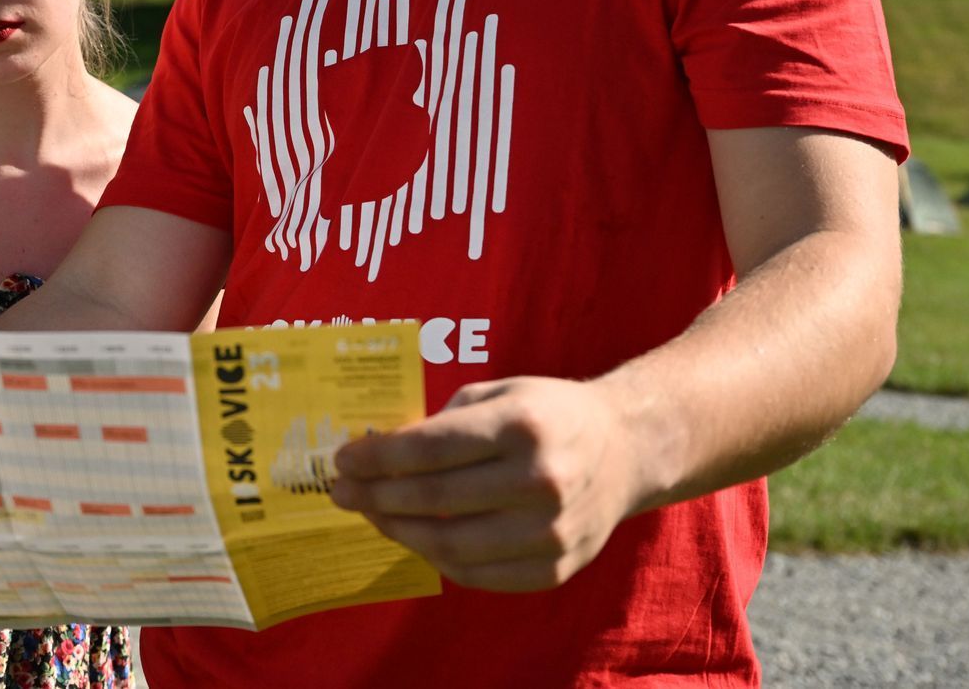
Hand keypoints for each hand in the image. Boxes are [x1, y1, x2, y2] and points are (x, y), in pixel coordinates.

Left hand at [329, 376, 639, 592]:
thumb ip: (442, 423)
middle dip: (376, 496)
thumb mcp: (500, 394)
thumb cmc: (549, 414)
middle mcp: (540, 481)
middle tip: (342, 491)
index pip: (430, 449)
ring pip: (450, 546)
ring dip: (399, 532)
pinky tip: (415, 538)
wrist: (626, 451)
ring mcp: (551, 532)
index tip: (344, 459)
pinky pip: (478, 574)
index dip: (378, 458)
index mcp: (523, 426)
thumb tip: (377, 454)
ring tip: (373, 515)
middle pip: (434, 499)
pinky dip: (438, 559)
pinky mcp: (555, 568)